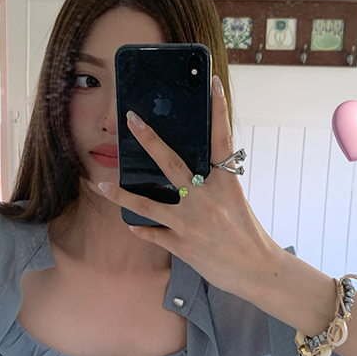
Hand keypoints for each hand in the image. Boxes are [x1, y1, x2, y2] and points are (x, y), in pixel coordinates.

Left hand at [89, 75, 284, 303]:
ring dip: (120, 194)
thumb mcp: (235, 201)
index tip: (213, 84)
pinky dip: (141, 229)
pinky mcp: (183, 245)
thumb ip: (214, 185)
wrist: (258, 271)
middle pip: (172, 163)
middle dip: (149, 139)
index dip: (218, 111)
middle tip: (131, 119)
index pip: (222, 140)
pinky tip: (130, 225)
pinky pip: (153, 234)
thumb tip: (192, 171)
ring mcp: (191, 223)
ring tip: (99, 183)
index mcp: (225, 184)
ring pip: (147, 204)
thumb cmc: (249, 234)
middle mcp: (206, 199)